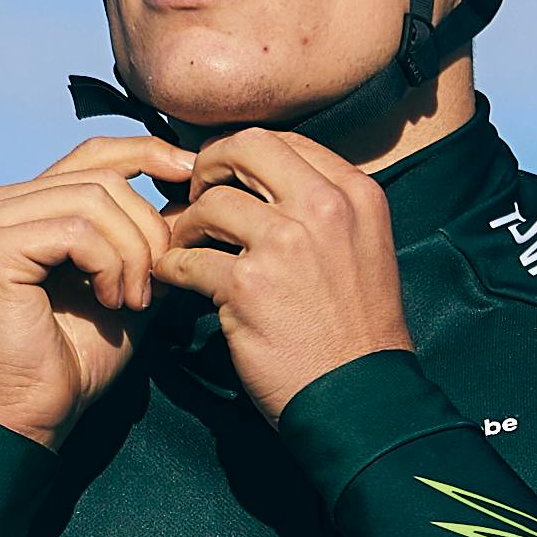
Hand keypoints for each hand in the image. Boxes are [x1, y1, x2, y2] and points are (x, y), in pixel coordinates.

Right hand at [0, 133, 198, 445]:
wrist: (38, 408)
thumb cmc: (80, 353)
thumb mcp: (131, 278)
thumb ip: (151, 233)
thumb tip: (195, 185)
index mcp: (28, 203)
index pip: (95, 153)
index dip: (148, 154)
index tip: (192, 176)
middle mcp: (1, 203)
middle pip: (103, 176)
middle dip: (148, 228)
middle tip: (157, 283)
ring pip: (95, 200)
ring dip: (132, 253)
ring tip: (134, 299)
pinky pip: (77, 230)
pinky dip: (109, 265)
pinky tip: (111, 300)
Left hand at [155, 127, 413, 418]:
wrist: (359, 394)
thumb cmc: (357, 329)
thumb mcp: (363, 247)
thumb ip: (324, 207)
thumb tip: (262, 181)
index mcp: (355, 193)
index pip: (285, 141)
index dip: (242, 153)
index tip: (225, 175)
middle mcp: (325, 208)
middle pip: (245, 149)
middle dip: (208, 166)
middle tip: (194, 193)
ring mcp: (286, 244)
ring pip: (210, 204)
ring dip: (186, 224)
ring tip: (185, 246)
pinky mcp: (248, 286)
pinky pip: (188, 259)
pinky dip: (173, 268)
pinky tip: (174, 279)